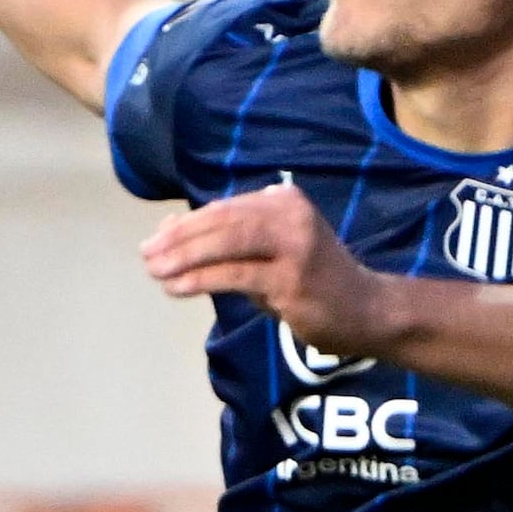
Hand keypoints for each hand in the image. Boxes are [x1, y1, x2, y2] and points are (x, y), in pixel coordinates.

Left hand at [139, 182, 402, 362]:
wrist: (366, 311)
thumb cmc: (311, 282)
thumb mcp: (267, 253)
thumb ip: (225, 240)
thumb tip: (168, 231)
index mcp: (283, 200)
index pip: (224, 210)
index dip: (186, 225)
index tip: (154, 241)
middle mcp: (291, 215)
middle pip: (222, 221)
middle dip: (179, 239)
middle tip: (146, 255)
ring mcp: (294, 246)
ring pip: (228, 242)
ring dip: (185, 257)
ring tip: (154, 271)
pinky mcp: (292, 279)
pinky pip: (236, 275)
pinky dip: (201, 279)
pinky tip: (176, 287)